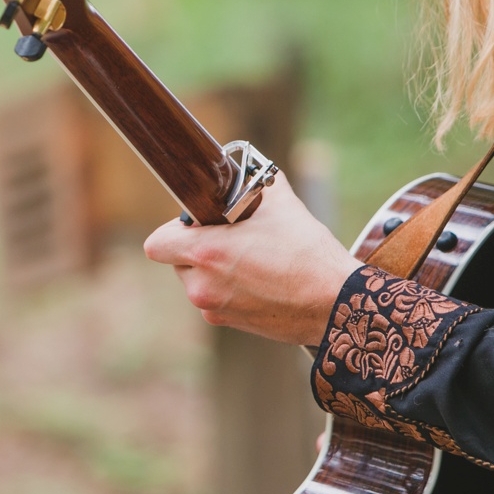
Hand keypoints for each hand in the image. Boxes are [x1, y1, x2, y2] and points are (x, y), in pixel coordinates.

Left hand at [143, 170, 356, 349]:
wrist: (336, 303)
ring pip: (197, 281)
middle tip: (227, 235)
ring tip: (248, 256)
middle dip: (196, 247)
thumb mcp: (280, 202)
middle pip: (177, 261)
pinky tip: (259, 277)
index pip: (157, 244)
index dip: (173, 229)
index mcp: (206, 253)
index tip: (197, 221)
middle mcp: (203, 286)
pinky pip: (216, 300)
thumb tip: (248, 168)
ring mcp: (215, 310)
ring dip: (212, 269)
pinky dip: (228, 288)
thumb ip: (254, 182)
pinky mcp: (232, 324)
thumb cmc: (307, 252)